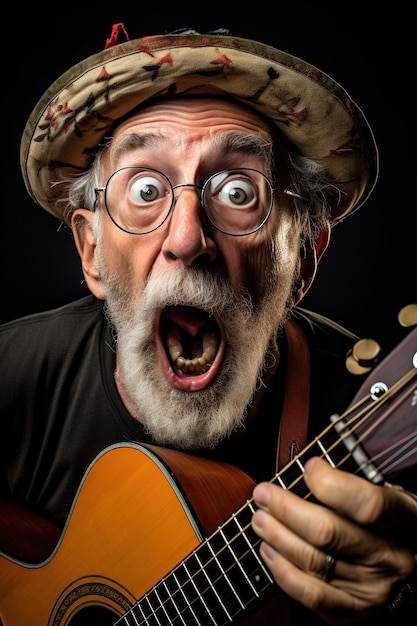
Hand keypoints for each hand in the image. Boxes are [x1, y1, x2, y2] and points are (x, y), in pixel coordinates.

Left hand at [251, 456, 416, 624]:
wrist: (408, 561)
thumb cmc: (386, 520)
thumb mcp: (385, 492)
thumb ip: (352, 483)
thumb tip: (308, 469)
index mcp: (404, 519)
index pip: (368, 505)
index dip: (332, 485)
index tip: (308, 467)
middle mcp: (393, 557)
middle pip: (329, 533)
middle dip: (286, 510)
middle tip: (263, 494)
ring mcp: (374, 588)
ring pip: (314, 561)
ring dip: (277, 536)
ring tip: (259, 518)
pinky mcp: (355, 609)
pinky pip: (311, 594)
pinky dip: (283, 571)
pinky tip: (269, 550)